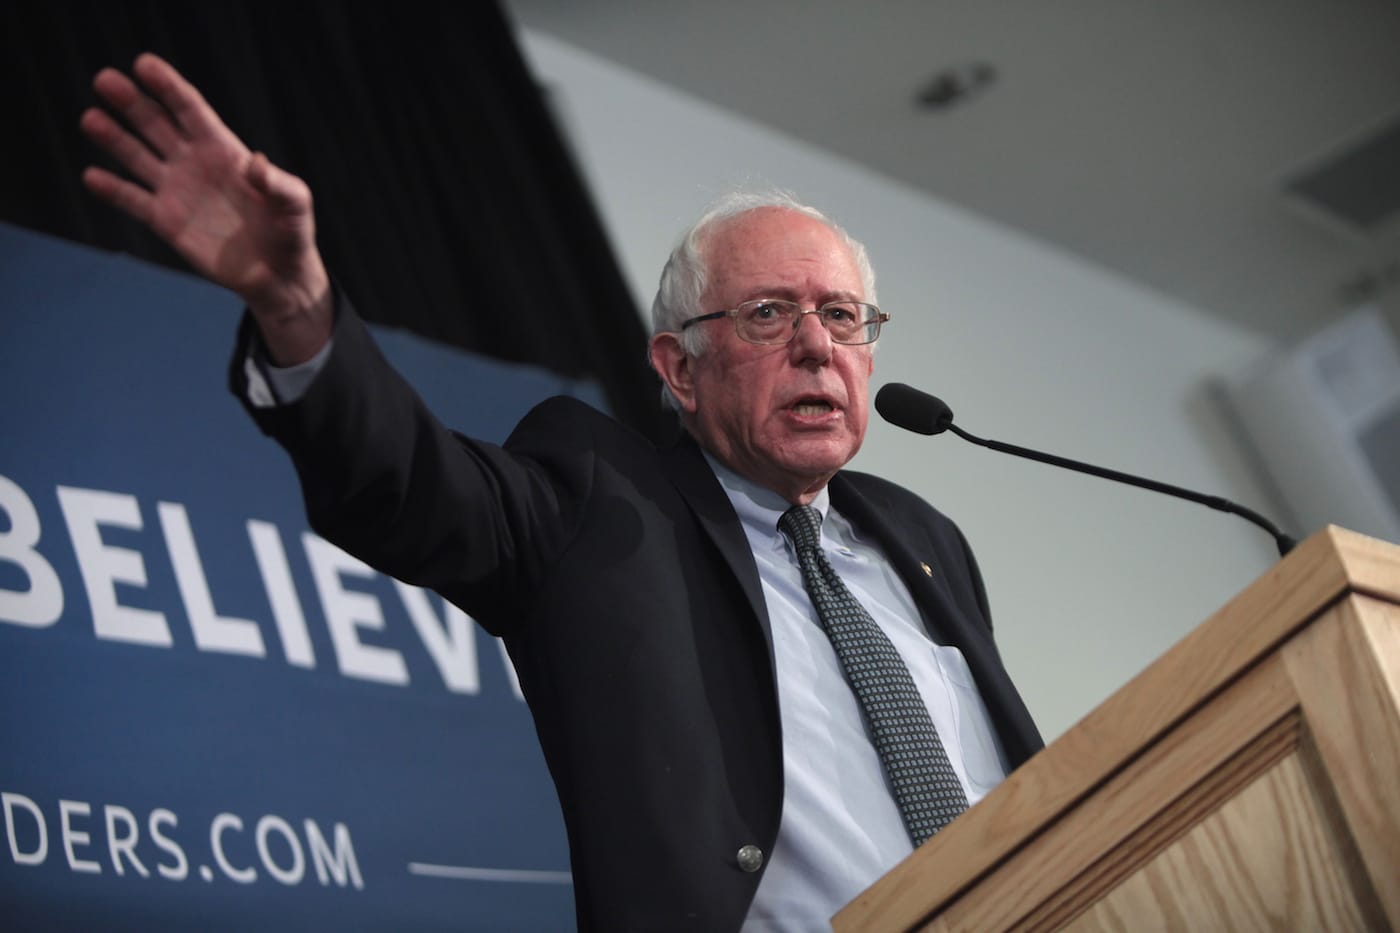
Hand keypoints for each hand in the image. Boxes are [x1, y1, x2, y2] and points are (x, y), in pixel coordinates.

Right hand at [81, 53, 330, 363]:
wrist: (279, 276)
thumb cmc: (293, 234)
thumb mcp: (296, 205)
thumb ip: (279, 184)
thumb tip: (256, 164)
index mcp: (224, 150)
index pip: (190, 110)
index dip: (168, 86)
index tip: (143, 64)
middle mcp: (194, 163)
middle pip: (156, 124)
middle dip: (132, 101)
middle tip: (105, 80)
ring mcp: (177, 190)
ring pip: (137, 156)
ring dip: (113, 137)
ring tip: (91, 119)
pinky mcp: (166, 221)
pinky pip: (134, 201)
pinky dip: (113, 190)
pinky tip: (92, 177)